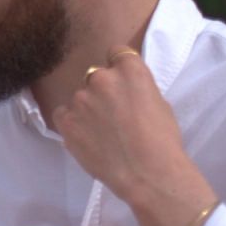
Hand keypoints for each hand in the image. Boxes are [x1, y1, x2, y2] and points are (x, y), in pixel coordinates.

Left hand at [53, 47, 193, 204]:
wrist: (147, 173)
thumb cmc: (162, 140)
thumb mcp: (158, 103)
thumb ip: (137, 89)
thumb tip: (125, 91)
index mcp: (129, 70)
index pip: (115, 53)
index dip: (118, 68)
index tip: (120, 83)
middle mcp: (101, 78)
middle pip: (96, 76)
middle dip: (102, 91)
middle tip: (112, 115)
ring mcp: (80, 98)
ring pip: (79, 97)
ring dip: (87, 109)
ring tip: (101, 133)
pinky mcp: (65, 119)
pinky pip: (63, 114)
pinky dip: (71, 122)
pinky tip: (86, 137)